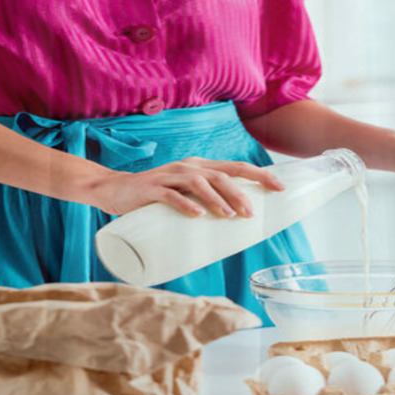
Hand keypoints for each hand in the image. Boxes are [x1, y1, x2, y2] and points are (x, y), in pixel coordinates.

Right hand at [89, 157, 284, 217]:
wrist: (114, 190)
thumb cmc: (157, 197)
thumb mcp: (186, 196)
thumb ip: (207, 204)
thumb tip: (237, 228)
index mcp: (201, 167)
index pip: (237, 167)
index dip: (260, 175)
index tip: (281, 188)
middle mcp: (188, 167)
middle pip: (222, 174)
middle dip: (241, 192)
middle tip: (252, 213)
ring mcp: (169, 175)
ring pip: (199, 182)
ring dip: (217, 199)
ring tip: (229, 215)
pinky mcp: (151, 189)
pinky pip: (170, 195)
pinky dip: (185, 204)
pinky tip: (197, 215)